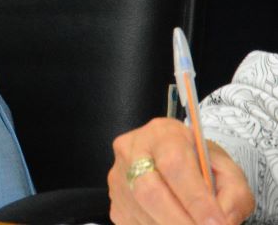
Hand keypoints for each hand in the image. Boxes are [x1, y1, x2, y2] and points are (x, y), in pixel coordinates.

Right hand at [109, 118, 253, 224]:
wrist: (177, 164)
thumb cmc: (200, 165)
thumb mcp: (227, 170)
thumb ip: (233, 193)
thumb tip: (222, 221)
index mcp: (163, 134)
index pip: (175, 165)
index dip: (196, 199)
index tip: (216, 223)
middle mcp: (133, 151)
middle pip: (149, 191)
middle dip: (181, 221)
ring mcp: (119, 177)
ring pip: (142, 213)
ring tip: (194, 224)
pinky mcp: (116, 203)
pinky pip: (136, 224)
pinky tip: (174, 222)